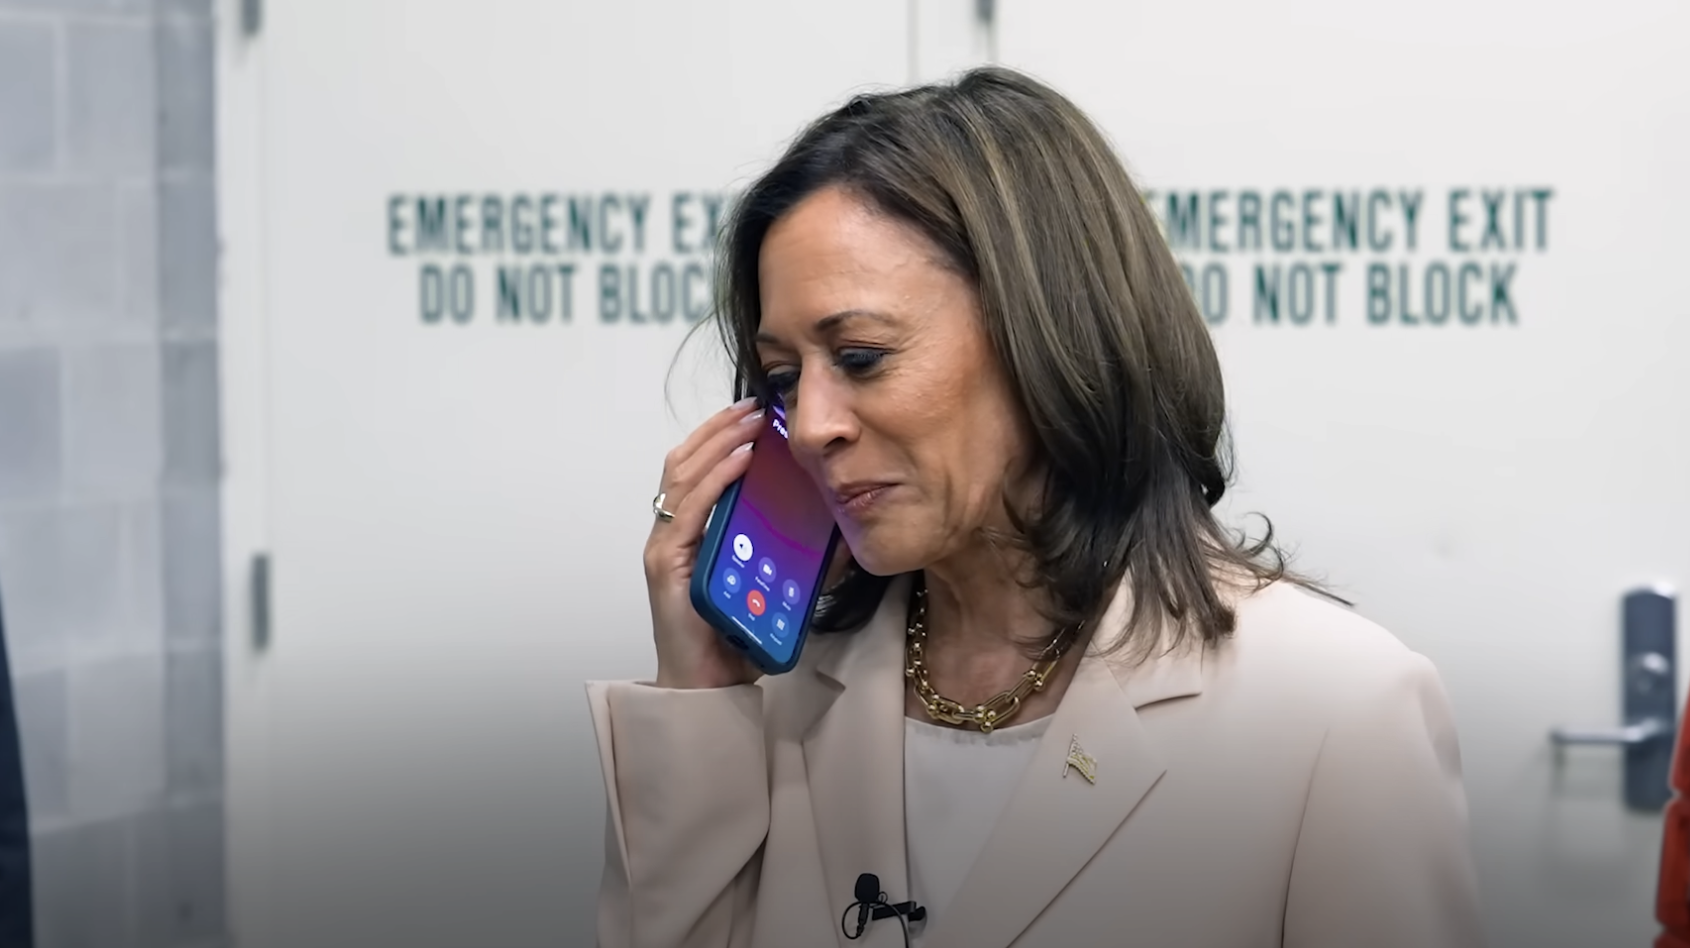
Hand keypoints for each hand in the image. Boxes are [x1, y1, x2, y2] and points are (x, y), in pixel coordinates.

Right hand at [645, 397, 766, 688]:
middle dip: (720, 427)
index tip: (755, 412)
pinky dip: (715, 478)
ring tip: (752, 421)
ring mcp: (665, 548)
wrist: (712, 690)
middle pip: (685, 461)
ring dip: (719, 441)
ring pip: (683, 475)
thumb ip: (785, 555)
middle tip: (756, 404)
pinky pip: (691, 509)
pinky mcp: (667, 565)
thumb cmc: (734, 641)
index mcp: (689, 536)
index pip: (696, 469)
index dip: (720, 435)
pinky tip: (741, 459)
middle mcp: (670, 535)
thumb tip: (833, 528)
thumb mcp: (767, 585)